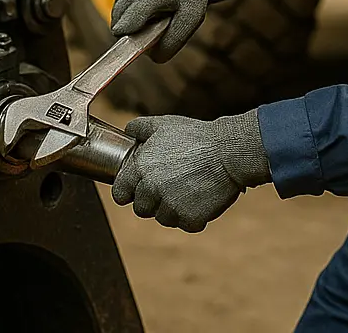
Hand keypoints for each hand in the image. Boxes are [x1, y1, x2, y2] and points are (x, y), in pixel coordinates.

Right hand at [111, 0, 221, 61]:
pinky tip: (148, 2)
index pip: (123, 28)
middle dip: (135, 32)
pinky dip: (130, 11)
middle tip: (159, 22)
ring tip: (155, 10)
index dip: (132, 41)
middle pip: (118, 27)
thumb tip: (151, 57)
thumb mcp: (193, 17)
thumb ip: (173, 41)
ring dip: (133, 22)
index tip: (144, 43)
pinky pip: (118, 8)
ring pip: (116, 19)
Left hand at [112, 111, 270, 232]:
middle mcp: (151, 190)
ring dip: (172, 208)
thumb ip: (140, 127)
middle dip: (152, 200)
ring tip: (188, 188)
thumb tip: (127, 131)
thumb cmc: (196, 136)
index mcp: (141, 168)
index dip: (127, 191)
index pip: (119, 194)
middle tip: (169, 185)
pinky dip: (193, 215)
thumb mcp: (165, 124)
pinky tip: (201, 197)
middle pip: (141, 209)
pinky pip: (186, 224)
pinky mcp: (190, 220)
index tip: (136, 188)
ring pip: (163, 218)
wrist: (228, 152)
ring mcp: (171, 207)